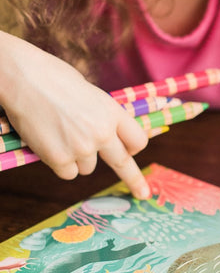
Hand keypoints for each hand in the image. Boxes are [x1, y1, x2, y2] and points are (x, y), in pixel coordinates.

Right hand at [0, 34, 149, 196]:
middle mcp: (102, 133)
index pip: (138, 140)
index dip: (133, 147)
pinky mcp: (60, 159)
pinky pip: (68, 173)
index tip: (133, 154)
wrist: (24, 79)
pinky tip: (50, 143)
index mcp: (112, 112)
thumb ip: (103, 116)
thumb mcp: (91, 94)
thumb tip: (109, 133)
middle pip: (123, 163)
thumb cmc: (53, 79)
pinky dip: (60, 164)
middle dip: (134, 179)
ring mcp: (81, 148)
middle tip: (143, 193)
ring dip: (77, 158)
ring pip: (88, 168)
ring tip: (60, 134)